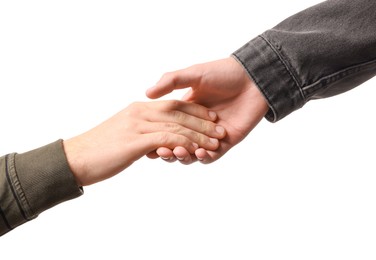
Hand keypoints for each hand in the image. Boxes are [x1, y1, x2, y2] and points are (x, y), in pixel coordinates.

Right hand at [63, 100, 225, 185]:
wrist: (75, 158)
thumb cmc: (98, 149)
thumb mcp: (123, 135)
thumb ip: (141, 132)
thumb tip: (156, 141)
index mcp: (139, 109)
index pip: (173, 105)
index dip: (195, 111)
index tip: (211, 118)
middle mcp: (140, 113)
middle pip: (179, 113)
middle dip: (202, 122)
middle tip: (220, 131)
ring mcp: (138, 125)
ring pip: (177, 126)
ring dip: (198, 135)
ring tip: (215, 143)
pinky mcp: (136, 140)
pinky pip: (168, 139)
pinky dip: (185, 144)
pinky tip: (197, 151)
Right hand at [146, 57, 268, 163]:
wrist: (252, 78)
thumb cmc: (223, 73)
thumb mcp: (193, 74)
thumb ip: (171, 82)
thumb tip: (147, 93)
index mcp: (186, 111)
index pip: (167, 128)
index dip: (157, 135)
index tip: (146, 139)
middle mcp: (197, 126)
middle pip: (178, 144)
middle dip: (168, 150)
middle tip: (160, 152)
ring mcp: (211, 135)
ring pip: (193, 153)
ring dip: (184, 155)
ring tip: (178, 151)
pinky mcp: (227, 142)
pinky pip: (213, 155)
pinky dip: (204, 157)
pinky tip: (199, 152)